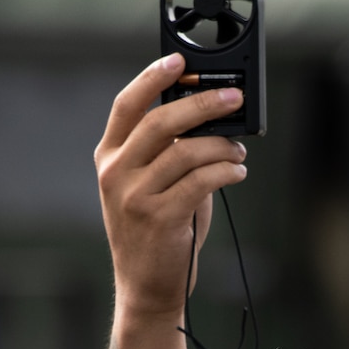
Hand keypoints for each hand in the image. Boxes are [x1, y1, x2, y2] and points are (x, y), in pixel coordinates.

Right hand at [95, 54, 247, 321]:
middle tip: (233, 98)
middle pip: (160, 121)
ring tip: (239, 150)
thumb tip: (209, 118)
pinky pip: (201, 181)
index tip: (180, 60)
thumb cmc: (156, 232)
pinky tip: (238, 171)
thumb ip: (170, 151)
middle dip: (203, 103)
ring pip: (186, 151)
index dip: (153, 78)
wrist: (146, 288)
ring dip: (221, 145)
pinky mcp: (159, 217)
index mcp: (109, 157)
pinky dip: (226, 171)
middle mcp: (116, 173)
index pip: (127, 105)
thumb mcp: (152, 185)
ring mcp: (134, 196)